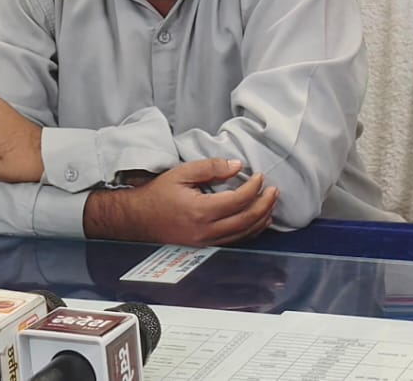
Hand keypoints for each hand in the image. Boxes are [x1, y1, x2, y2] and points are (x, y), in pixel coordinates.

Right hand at [84, 158, 277, 246]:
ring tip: (271, 204)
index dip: (253, 187)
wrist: (138, 218)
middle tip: (274, 190)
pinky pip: (235, 240)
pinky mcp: (205, 247)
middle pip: (246, 220)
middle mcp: (205, 231)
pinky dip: (250, 231)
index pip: (238, 200)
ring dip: (261, 219)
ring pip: (243, 234)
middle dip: (264, 204)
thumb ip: (210, 168)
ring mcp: (206, 242)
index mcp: (200, 211)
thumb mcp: (181, 173)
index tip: (259, 176)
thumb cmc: (157, 194)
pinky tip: (257, 220)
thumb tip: (237, 166)